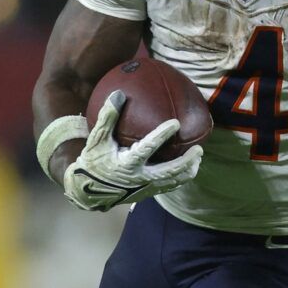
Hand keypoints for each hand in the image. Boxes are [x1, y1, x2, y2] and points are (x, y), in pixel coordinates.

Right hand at [61, 91, 202, 211]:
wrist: (89, 191)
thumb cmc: (93, 161)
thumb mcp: (97, 140)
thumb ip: (107, 118)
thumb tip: (118, 94)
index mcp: (127, 163)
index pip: (148, 148)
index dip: (162, 136)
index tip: (176, 123)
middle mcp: (139, 178)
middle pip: (169, 171)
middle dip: (186, 161)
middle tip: (199, 149)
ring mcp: (145, 188)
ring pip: (172, 182)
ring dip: (187, 171)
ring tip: (198, 160)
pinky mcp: (147, 193)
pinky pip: (168, 187)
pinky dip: (180, 178)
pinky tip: (187, 169)